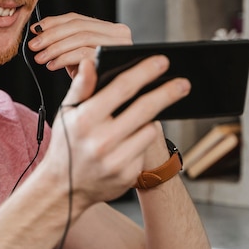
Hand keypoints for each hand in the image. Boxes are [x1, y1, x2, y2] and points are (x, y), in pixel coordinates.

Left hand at [28, 12, 131, 77]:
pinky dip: (64, 58)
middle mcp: (119, 33)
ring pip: (81, 38)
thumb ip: (66, 39)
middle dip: (51, 35)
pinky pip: (83, 53)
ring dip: (55, 47)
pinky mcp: (113, 58)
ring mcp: (119, 45)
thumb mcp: (78, 56)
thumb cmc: (91, 78)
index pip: (76, 18)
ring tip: (39, 57)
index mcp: (110, 29)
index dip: (53, 22)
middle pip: (78, 26)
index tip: (35, 29)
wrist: (106, 100)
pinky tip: (51, 65)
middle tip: (33, 45)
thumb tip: (38, 28)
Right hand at [41, 55, 189, 208]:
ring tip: (140, 118)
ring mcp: (116, 160)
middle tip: (183, 83)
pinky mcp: (127, 174)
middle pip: (145, 108)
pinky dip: (141, 140)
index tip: (162, 61)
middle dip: (167, 92)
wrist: (65, 188)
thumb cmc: (68, 142)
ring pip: (149, 129)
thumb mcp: (67, 113)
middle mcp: (101, 140)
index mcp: (85, 119)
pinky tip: (130, 141)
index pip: (122, 88)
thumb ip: (81, 87)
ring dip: (150, 120)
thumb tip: (89, 62)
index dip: (144, 72)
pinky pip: (144, 149)